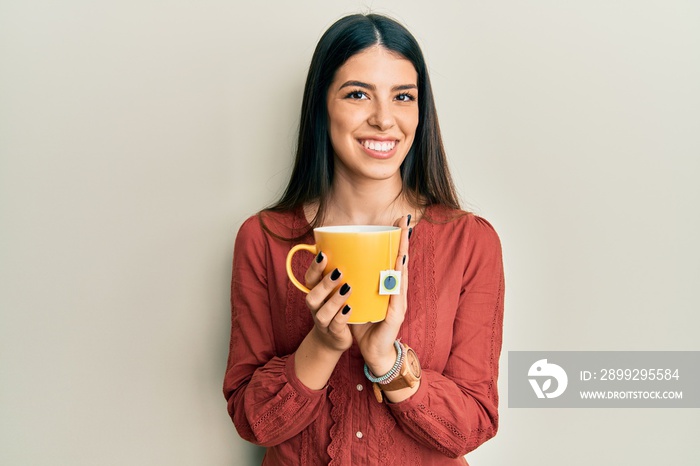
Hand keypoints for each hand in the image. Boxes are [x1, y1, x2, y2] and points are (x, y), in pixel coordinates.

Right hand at [303, 252, 353, 352]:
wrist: (334, 340)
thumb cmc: (337, 308)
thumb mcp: (334, 291)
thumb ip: (338, 274)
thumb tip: (351, 248)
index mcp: (316, 294)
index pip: (309, 279)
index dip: (314, 268)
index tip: (323, 255)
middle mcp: (316, 307)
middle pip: (312, 296)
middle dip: (324, 283)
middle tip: (339, 272)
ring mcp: (323, 322)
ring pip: (322, 313)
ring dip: (334, 300)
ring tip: (348, 288)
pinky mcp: (334, 333)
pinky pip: (335, 326)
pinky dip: (341, 317)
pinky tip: (350, 309)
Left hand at [350, 214, 410, 374]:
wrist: (374, 352)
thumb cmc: (367, 326)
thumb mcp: (359, 301)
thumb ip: (354, 285)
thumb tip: (339, 266)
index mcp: (388, 288)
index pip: (392, 260)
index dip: (395, 241)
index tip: (396, 221)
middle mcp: (396, 292)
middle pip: (401, 261)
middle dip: (402, 241)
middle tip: (404, 220)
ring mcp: (398, 302)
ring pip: (401, 273)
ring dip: (402, 254)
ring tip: (403, 237)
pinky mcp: (396, 314)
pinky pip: (397, 293)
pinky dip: (398, 277)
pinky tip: (398, 264)